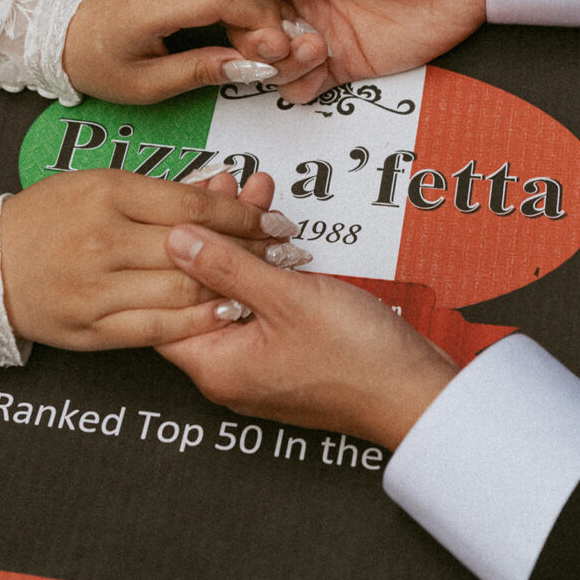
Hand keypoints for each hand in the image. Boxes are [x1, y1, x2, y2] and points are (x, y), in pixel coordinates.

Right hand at [0, 169, 297, 349]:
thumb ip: (159, 191)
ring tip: (263, 281)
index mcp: (108, 194)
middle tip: (283, 251)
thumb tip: (221, 190)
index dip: (244, 215)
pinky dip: (199, 323)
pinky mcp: (92, 329)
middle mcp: (104, 241)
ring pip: (183, 292)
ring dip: (232, 288)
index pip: (194, 206)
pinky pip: (158, 330)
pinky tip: (226, 312)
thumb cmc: (47, 216)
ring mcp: (97, 289)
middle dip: (249, 251)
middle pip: (196, 249)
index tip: (274, 219)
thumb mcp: (99, 183)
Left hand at [62, 0, 325, 102]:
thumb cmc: (97, 59)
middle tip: (281, 40)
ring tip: (274, 22)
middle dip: (270, 9)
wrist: (62, 25)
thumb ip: (199, 72)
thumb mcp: (145, 84)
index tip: (275, 48)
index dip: (260, 23)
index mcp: (147, 5)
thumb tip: (250, 67)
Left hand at [157, 224, 456, 449]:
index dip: (169, 246)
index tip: (182, 202)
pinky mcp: (284, 351)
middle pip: (201, 289)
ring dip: (244, 242)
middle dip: (213, 232)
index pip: (164, 300)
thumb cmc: (359, 361)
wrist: (416, 392)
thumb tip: (176, 239)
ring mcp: (257, 361)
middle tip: (224, 187)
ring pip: (234, 290)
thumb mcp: (287, 298)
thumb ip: (227, 265)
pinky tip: (275, 231)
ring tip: (254, 194)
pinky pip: (262, 300)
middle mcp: (228, 369)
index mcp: (215, 365)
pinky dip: (265, 264)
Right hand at [232, 0, 486, 102]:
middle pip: (249, 28)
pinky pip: (303, 85)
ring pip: (271, 61)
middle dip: (254, 37)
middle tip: (279, 35)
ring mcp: (321, 33)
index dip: (238, 0)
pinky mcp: (344, 65)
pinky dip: (299, 83)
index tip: (252, 5)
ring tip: (312, 46)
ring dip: (278, 62)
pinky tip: (320, 64)